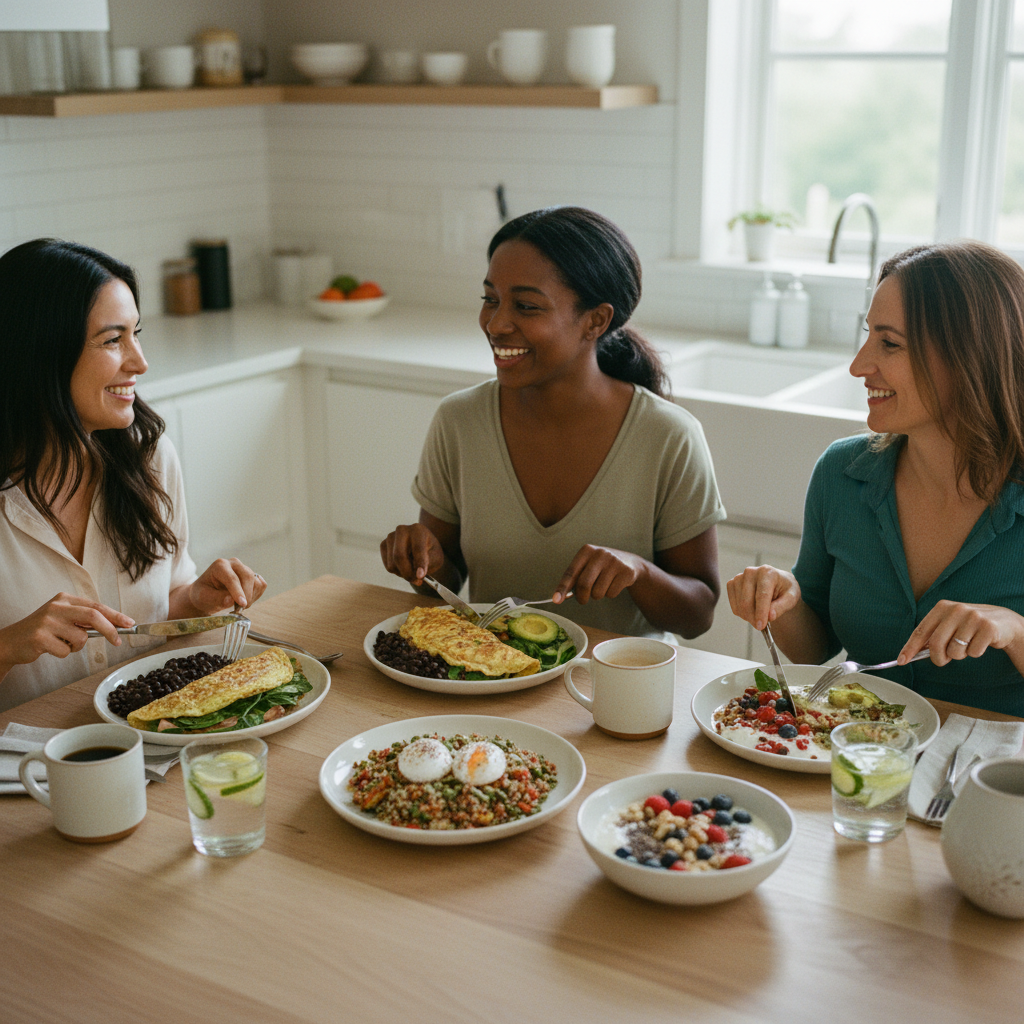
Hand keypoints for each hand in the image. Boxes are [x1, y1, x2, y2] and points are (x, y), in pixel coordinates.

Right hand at [0, 592, 132, 667]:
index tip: (129, 623)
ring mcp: (47, 621)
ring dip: (76, 647)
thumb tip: (114, 625)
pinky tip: (49, 648)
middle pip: (93, 616)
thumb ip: (83, 619)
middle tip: (118, 642)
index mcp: (65, 599)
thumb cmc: (42, 631)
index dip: (115, 615)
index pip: (96, 606)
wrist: (11, 641)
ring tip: (61, 643)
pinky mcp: (40, 637)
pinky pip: (65, 651)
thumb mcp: (63, 618)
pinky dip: (63, 653)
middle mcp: (57, 606)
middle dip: (110, 630)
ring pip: (81, 638)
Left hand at [188, 558, 266, 614]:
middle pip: (247, 577)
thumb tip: (231, 600)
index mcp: (220, 565)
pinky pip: (261, 585)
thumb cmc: (203, 594)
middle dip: (246, 595)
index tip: (242, 604)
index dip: (238, 592)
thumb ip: (217, 599)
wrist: (207, 594)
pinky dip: (256, 595)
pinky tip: (245, 599)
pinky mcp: (252, 575)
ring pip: (256, 582)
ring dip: (251, 597)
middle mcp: (234, 563)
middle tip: (240, 609)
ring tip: (239, 605)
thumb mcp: (204, 598)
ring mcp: (245, 568)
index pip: (232, 578)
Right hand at [380, 523, 445, 584]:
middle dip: (408, 573)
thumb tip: (417, 574)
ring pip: (392, 564)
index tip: (420, 576)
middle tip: (417, 581)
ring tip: (413, 571)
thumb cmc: (430, 551)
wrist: (422, 544)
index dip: (419, 564)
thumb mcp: (436, 557)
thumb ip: (428, 563)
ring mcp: (390, 537)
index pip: (417, 549)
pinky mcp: (383, 545)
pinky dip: (397, 571)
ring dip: (403, 573)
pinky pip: (388, 566)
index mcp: (418, 530)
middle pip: (399, 556)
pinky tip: (405, 566)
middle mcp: (402, 530)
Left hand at [554, 545, 645, 604]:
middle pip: (584, 584)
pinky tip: (614, 584)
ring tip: (602, 586)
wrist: (629, 562)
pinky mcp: (625, 572)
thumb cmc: (601, 566)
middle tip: (582, 600)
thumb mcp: (588, 566)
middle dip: (581, 597)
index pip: (571, 572)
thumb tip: (559, 597)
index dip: (562, 587)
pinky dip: (610, 594)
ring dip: (597, 595)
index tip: (556, 600)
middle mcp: (600, 553)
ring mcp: (614, 562)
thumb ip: (574, 579)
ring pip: (598, 592)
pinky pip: (611, 594)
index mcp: (586, 551)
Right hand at [726, 565, 800, 630]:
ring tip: (759, 615)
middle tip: (761, 625)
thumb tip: (770, 616)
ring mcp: (739, 577)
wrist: (776, 582)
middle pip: (747, 602)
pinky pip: (734, 605)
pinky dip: (742, 613)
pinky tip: (751, 610)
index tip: (760, 626)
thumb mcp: (792, 597)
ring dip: (748, 616)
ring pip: (739, 605)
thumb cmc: (784, 589)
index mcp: (767, 572)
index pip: (761, 595)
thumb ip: (781, 606)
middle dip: (753, 618)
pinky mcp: (732, 584)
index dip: (761, 612)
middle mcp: (750, 572)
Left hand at [898, 600, 1023, 665]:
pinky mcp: (988, 627)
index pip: (921, 630)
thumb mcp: (950, 625)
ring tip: (967, 644)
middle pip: (936, 644)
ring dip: (959, 655)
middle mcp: (956, 609)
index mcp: (942, 607)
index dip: (910, 647)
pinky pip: (973, 652)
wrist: (1003, 622)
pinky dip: (974, 653)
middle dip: (938, 658)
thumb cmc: (969, 626)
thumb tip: (912, 653)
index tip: (901, 660)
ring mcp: (973, 617)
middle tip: (944, 660)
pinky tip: (980, 643)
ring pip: (955, 651)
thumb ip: (933, 635)